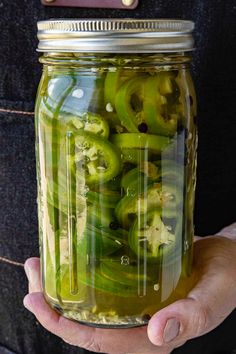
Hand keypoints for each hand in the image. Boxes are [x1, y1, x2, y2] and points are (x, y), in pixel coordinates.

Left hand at [23, 224, 235, 353]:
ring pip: (89, 308)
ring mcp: (135, 309)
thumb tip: (157, 334)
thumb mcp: (213, 296)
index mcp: (153, 338)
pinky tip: (69, 262)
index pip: (100, 343)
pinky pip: (101, 291)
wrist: (230, 260)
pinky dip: (80, 279)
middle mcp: (138, 327)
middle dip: (52, 305)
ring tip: (41, 266)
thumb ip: (190, 316)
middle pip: (85, 325)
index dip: (65, 327)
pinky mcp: (135, 291)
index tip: (39, 302)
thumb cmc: (225, 278)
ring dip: (61, 290)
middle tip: (33, 274)